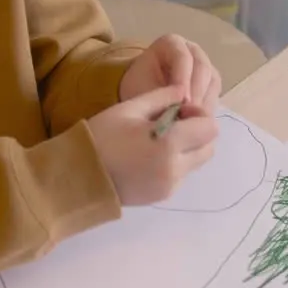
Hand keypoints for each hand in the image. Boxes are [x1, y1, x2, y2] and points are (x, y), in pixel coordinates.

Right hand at [88, 85, 218, 205]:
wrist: (78, 178)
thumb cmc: (101, 137)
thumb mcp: (129, 108)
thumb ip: (162, 97)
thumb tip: (183, 91)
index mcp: (168, 144)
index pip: (209, 128)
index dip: (199, 115)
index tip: (179, 109)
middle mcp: (175, 168)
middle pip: (208, 147)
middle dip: (198, 132)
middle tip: (173, 123)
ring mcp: (170, 186)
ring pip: (197, 162)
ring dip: (188, 147)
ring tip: (161, 138)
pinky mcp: (162, 196)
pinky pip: (182, 175)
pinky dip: (176, 162)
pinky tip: (152, 154)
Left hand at [119, 34, 221, 113]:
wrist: (140, 96)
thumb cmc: (139, 88)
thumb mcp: (144, 89)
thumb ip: (162, 96)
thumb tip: (184, 108)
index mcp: (172, 43)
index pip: (183, 57)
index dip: (184, 79)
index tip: (182, 102)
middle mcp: (192, 51)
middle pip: (202, 68)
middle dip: (197, 92)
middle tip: (191, 114)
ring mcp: (204, 66)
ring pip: (212, 81)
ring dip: (205, 102)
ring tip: (194, 122)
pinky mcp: (210, 84)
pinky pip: (214, 94)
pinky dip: (208, 109)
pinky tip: (198, 123)